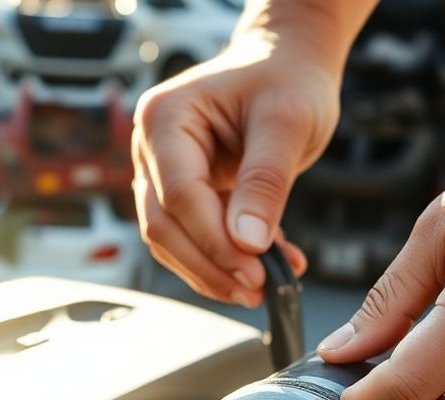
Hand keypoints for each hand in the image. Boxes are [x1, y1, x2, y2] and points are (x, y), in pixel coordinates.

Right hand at [132, 33, 338, 306]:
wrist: (290, 65)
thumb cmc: (287, 78)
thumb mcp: (286, 124)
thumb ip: (265, 183)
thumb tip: (248, 245)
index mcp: (165, 118)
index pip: (178, 195)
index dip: (213, 240)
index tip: (253, 270)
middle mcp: (154, 146)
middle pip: (165, 225)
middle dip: (210, 264)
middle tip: (255, 289)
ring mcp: (166, 171)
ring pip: (174, 239)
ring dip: (216, 270)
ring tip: (263, 286)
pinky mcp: (189, 192)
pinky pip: (198, 236)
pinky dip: (229, 258)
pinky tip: (270, 266)